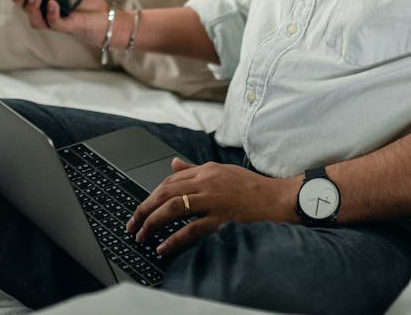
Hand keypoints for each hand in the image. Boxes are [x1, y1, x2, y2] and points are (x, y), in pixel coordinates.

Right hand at [7, 0, 109, 46]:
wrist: (106, 17)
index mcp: (43, 0)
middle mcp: (44, 12)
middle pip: (23, 6)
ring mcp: (52, 21)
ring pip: (34, 17)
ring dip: (32, 4)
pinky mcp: (65, 28)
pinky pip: (53, 22)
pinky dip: (51, 12)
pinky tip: (52, 3)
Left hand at [126, 157, 298, 257]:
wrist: (277, 198)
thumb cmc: (252, 187)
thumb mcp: (222, 171)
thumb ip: (195, 169)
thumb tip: (172, 164)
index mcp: (207, 170)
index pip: (169, 180)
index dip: (151, 195)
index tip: (141, 209)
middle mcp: (207, 182)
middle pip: (165, 192)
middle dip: (144, 209)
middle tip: (132, 224)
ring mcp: (214, 200)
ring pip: (173, 208)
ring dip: (152, 222)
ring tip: (141, 235)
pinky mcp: (221, 218)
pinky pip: (191, 229)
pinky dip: (174, 239)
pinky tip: (163, 247)